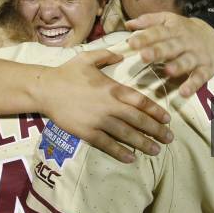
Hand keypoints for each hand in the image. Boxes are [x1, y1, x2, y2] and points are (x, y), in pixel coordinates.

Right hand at [37, 49, 172, 162]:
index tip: (167, 119)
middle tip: (169, 138)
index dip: (156, 111)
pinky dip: (120, 152)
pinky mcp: (86, 132)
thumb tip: (122, 54)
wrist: (44, 89)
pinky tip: (131, 158)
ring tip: (156, 150)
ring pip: (126, 135)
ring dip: (143, 143)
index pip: (141, 101)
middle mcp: (109, 106)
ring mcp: (98, 121)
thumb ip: (107, 56)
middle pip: (138, 120)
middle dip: (156, 130)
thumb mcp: (88, 58)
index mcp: (112, 88)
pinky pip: (106, 144)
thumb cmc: (67, 73)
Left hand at [125, 12, 213, 96]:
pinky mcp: (206, 68)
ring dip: (177, 66)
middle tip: (144, 56)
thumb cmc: (183, 30)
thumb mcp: (168, 20)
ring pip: (186, 61)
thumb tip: (128, 24)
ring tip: (167, 71)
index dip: (146, 37)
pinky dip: (193, 85)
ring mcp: (197, 55)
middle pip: (171, 46)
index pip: (159, 32)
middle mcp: (185, 42)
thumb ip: (149, 21)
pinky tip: (184, 92)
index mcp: (174, 29)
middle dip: (158, 51)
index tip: (131, 43)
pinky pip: (200, 77)